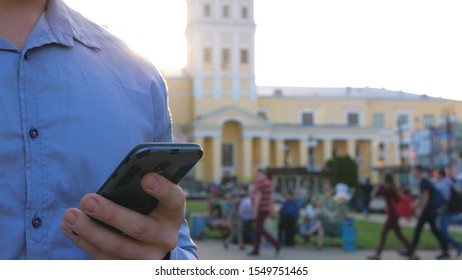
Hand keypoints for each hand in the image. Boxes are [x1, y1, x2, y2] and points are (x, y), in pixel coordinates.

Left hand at [61, 172, 184, 258]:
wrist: (151, 242)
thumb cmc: (148, 208)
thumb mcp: (153, 197)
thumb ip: (143, 186)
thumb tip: (123, 175)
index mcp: (173, 213)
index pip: (173, 199)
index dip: (162, 189)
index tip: (146, 178)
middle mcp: (165, 238)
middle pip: (139, 228)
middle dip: (111, 214)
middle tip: (87, 200)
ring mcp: (148, 257)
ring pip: (117, 247)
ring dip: (90, 231)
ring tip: (69, 215)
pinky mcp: (129, 268)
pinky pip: (103, 258)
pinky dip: (84, 242)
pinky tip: (69, 228)